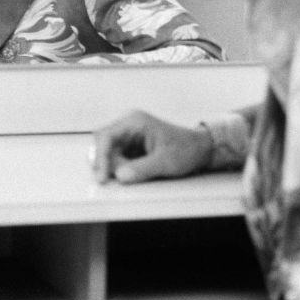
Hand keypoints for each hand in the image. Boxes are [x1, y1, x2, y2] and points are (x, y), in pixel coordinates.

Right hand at [90, 110, 213, 183]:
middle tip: (122, 177)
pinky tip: (136, 172)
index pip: (106, 137)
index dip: (101, 158)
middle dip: (107, 163)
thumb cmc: (185, 149)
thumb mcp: (165, 161)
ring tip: (136, 173)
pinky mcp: (130, 147)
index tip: (102, 177)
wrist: (198, 149)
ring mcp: (128, 136)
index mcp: (135, 121)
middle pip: (102, 145)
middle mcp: (128, 125)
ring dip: (114, 167)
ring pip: (108, 153)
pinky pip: (116, 158)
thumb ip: (142, 169)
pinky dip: (120, 168)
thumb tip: (120, 176)